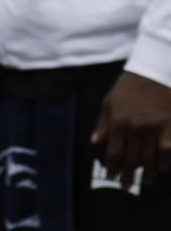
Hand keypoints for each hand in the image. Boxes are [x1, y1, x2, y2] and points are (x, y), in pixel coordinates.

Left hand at [91, 70, 170, 187]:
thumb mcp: (109, 102)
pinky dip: (165, 162)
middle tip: (125, 186)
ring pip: (151, 158)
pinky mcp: (169, 125)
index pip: (114, 152)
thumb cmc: (127, 87)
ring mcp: (154, 127)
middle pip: (132, 159)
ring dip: (147, 173)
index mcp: (118, 122)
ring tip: (144, 181)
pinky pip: (167, 150)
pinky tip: (161, 168)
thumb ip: (102, 124)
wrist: (152, 71)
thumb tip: (94, 141)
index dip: (112, 168)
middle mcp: (135, 127)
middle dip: (127, 175)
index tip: (110, 177)